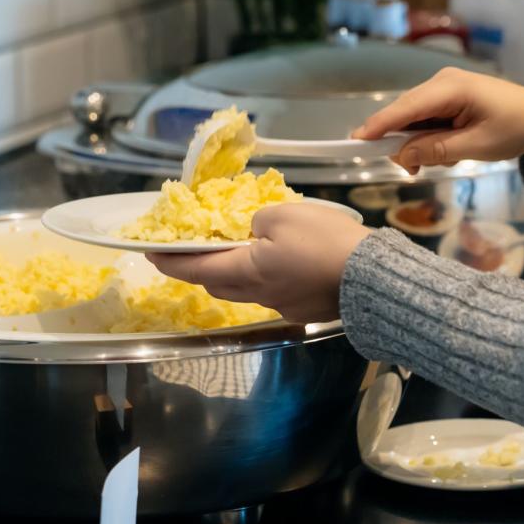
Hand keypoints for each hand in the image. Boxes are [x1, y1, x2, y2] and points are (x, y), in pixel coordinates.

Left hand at [147, 204, 371, 323]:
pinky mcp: (305, 309)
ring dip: (234, 273)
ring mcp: (283, 306)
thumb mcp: (283, 214)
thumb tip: (253, 232)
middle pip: (218, 285)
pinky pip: (274, 293)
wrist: (372, 278)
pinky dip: (266, 278)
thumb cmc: (325, 241)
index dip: (170, 261)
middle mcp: (259, 296)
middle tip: (194, 250)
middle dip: (201, 269)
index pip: (196, 269)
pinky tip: (281, 263)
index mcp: (247, 272)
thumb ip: (257, 220)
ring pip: (246, 291)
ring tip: (238, 252)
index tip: (151, 253)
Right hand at [352, 67, 523, 174]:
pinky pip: (424, 119)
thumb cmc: (516, 128)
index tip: (355, 141)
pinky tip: (448, 150)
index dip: (379, 125)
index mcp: (451, 88)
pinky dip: (428, 138)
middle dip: (401, 143)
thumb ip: (438, 149)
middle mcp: (441, 81)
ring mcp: (443, 87)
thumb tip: (402, 155)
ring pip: (412, 118)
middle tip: (412, 170)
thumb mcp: (478, 145)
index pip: (405, 108)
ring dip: (418, 143)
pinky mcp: (447, 96)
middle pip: (403, 113)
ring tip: (444, 159)